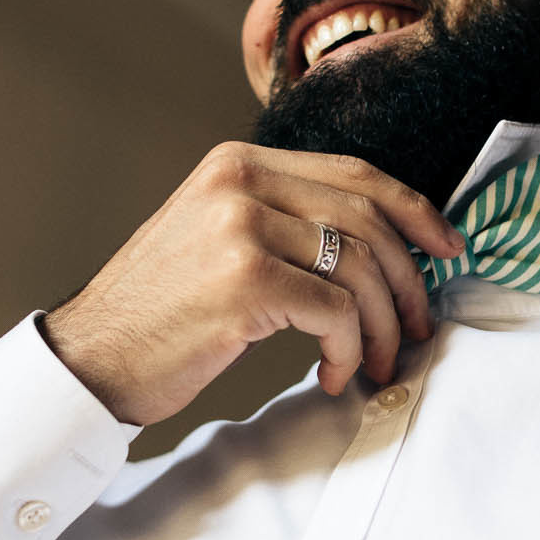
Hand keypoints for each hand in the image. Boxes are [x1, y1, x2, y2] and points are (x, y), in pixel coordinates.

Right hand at [42, 144, 464, 424]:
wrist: (91, 359)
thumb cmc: (161, 313)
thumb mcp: (217, 238)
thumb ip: (284, 222)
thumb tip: (379, 246)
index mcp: (239, 165)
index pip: (354, 174)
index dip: (414, 211)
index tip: (447, 249)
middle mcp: (240, 184)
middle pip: (367, 220)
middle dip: (408, 280)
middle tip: (418, 326)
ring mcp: (241, 229)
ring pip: (358, 268)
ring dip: (381, 325)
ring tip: (372, 361)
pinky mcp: (244, 282)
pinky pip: (335, 312)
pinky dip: (347, 349)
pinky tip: (329, 373)